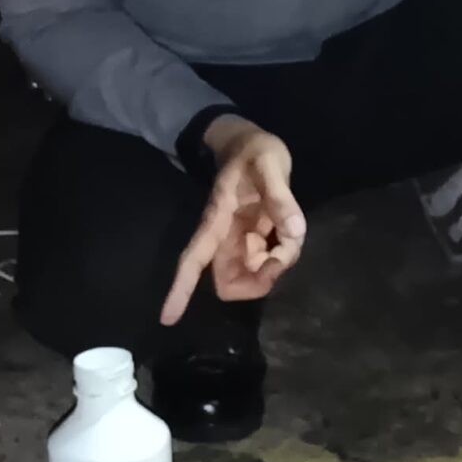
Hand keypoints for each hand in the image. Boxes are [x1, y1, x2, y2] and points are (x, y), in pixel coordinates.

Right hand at [161, 116, 305, 324]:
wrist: (252, 143)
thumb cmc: (255, 151)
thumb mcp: (270, 164)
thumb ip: (281, 196)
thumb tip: (293, 231)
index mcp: (218, 220)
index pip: (193, 259)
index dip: (181, 289)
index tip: (168, 318)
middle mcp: (224, 237)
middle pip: (227, 282)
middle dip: (257, 282)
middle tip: (282, 257)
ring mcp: (239, 240)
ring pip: (250, 276)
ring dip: (273, 269)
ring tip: (290, 236)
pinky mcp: (254, 239)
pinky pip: (265, 264)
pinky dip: (281, 258)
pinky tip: (288, 234)